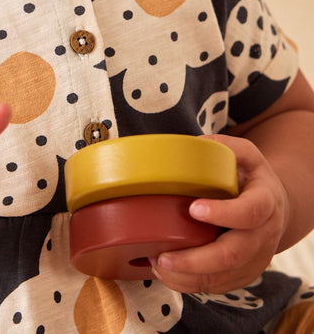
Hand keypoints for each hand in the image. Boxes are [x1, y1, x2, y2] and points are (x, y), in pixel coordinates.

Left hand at [150, 133, 288, 293]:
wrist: (274, 207)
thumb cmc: (250, 177)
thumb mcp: (244, 154)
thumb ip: (222, 147)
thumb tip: (189, 146)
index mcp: (265, 201)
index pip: (250, 212)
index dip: (224, 213)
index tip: (193, 208)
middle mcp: (263, 235)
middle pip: (233, 255)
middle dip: (196, 260)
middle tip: (163, 256)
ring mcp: (255, 258)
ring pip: (223, 277)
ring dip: (188, 276)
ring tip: (157, 264)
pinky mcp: (244, 273)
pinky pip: (219, 286)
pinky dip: (192, 284)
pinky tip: (168, 274)